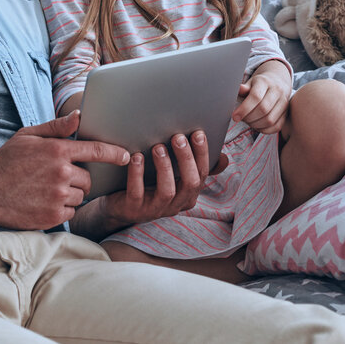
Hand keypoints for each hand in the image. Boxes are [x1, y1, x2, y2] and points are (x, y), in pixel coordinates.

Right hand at [0, 111, 129, 229]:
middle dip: (79, 179)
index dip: (115, 153)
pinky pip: (71, 212)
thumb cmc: (5, 162)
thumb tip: (80, 116)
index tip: (126, 156)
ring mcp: (58, 196)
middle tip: (57, 178)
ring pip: (80, 196)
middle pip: (88, 179)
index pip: (97, 151)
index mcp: (57, 151)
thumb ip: (56, 127)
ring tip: (46, 191)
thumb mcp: (27, 136)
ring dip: (70, 194)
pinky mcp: (53, 216)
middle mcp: (61, 173)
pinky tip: (43, 203)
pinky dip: (62, 209)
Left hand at [80, 130, 225, 236]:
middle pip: (190, 183)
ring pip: (167, 190)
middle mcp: (176, 204)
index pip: (202, 174)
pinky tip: (136, 158)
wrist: (120, 206)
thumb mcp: (175, 177)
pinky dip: (137, 174)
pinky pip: (138, 193)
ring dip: (164, 167)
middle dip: (186, 159)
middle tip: (178, 137)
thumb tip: (225, 159)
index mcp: (188, 194)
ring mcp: (156, 209)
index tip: (198, 133)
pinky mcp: (135, 210)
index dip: (202, 154)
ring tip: (158, 147)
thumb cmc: (151, 185)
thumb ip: (195, 167)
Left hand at [231, 60, 290, 133]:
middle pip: (263, 110)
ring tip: (248, 121)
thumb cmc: (259, 84)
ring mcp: (284, 102)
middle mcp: (277, 91)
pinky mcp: (286, 113)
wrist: (277, 81)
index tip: (235, 116)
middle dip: (249, 118)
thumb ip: (243, 88)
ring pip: (270, 120)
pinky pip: (276, 126)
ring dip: (256, 125)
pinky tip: (257, 125)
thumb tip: (239, 90)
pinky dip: (265, 130)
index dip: (244, 109)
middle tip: (241, 118)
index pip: (255, 97)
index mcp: (265, 82)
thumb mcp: (250, 82)